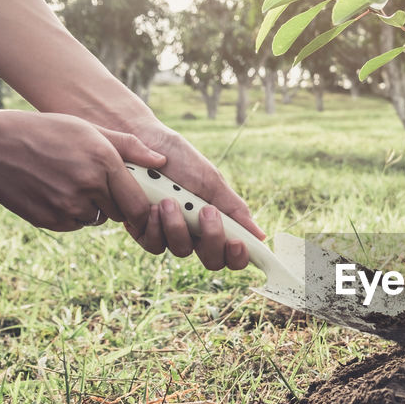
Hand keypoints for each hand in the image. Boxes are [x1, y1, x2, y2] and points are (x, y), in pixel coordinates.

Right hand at [0, 110, 162, 232]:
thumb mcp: (87, 129)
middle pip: (119, 213)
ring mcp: (67, 206)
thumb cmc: (44, 131)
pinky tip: (53, 190)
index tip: (137, 202)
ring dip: (91, 208)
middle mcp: (89, 187)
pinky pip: (73, 224)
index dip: (141, 206)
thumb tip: (161, 162)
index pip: (138, 203)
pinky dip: (69, 214)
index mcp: (104, 163)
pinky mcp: (49, 220)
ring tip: (69, 181)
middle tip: (96, 184)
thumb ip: (128, 147)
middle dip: (115, 203)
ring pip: (95, 219)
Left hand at [112, 118, 258, 271]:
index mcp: (217, 223)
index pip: (233, 253)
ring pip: (182, 251)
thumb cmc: (181, 159)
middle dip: (212, 240)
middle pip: (212, 260)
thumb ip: (235, 210)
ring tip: (170, 200)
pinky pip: (155, 245)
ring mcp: (170, 234)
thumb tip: (260, 235)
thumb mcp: (212, 182)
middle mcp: (195, 234)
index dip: (238, 256)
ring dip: (178, 227)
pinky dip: (157, 227)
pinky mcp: (145, 231)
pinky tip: (153, 206)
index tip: (238, 243)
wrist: (144, 143)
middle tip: (207, 212)